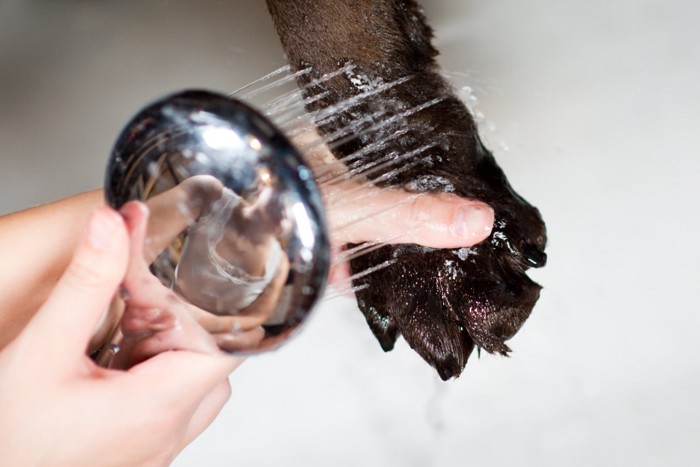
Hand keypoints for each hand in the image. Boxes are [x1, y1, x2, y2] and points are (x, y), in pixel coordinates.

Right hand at [0, 206, 241, 465]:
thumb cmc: (12, 439)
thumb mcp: (43, 351)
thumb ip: (85, 286)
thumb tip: (113, 226)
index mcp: (160, 407)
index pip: (226, 347)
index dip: (209, 309)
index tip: (173, 287)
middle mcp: (169, 432)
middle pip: (210, 360)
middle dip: (180, 324)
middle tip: (138, 306)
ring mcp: (158, 447)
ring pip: (193, 382)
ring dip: (167, 349)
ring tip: (125, 333)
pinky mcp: (143, 451)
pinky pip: (171, 404)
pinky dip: (154, 373)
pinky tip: (117, 361)